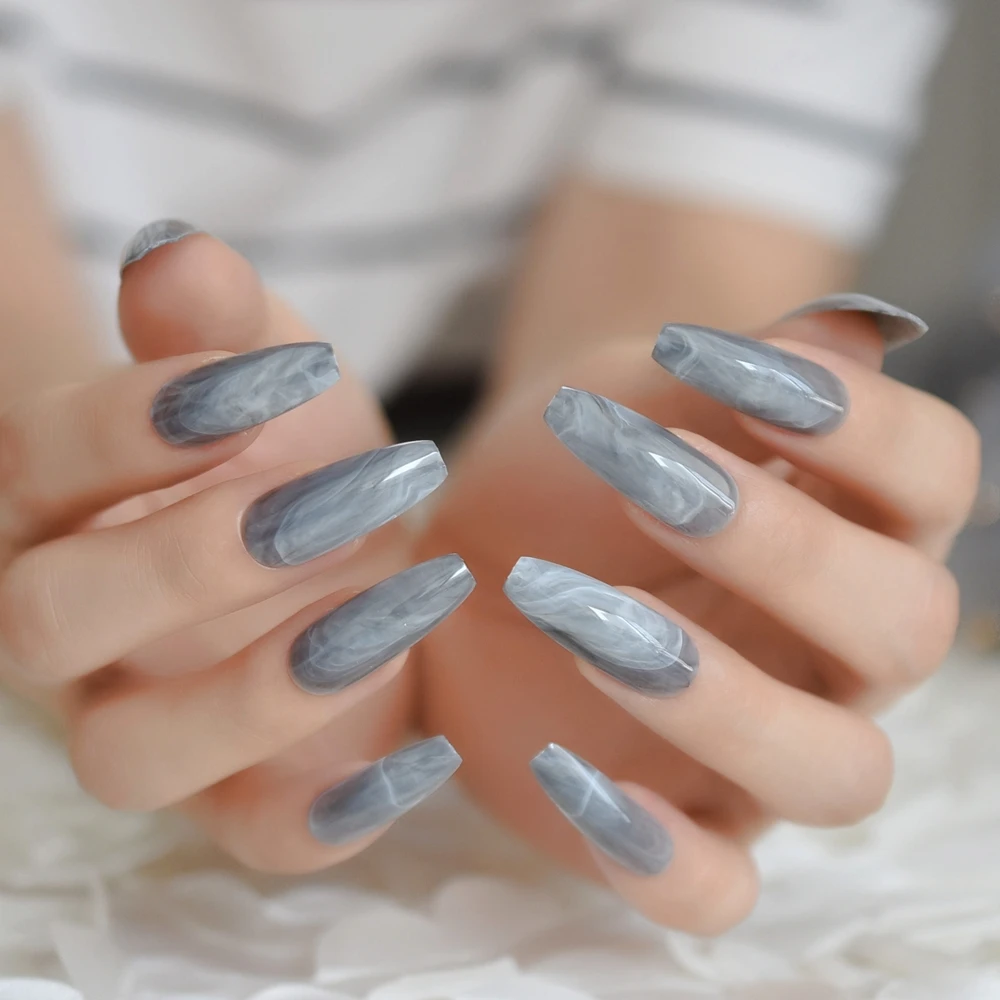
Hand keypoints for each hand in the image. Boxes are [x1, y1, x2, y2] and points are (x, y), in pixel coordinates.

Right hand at [0, 224, 465, 872]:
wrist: (353, 547)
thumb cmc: (297, 449)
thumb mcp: (273, 372)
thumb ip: (219, 321)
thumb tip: (171, 250)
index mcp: (62, 509)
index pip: (38, 466)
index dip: (140, 422)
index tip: (282, 374)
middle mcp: (79, 634)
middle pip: (48, 622)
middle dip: (194, 555)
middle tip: (352, 492)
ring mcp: (155, 728)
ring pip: (132, 757)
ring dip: (263, 690)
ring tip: (408, 600)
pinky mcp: (246, 797)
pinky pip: (258, 840)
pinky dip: (335, 816)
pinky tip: (427, 751)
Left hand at [418, 301, 978, 931]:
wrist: (482, 540)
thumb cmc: (573, 465)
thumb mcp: (633, 402)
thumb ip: (733, 376)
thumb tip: (853, 331)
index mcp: (852, 522)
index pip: (934, 475)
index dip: (854, 421)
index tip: (707, 361)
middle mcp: (836, 647)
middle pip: (905, 627)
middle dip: (781, 551)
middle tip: (643, 484)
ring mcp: (764, 747)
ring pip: (834, 771)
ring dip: (716, 695)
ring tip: (575, 612)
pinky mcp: (681, 821)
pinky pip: (717, 890)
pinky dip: (660, 854)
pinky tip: (565, 767)